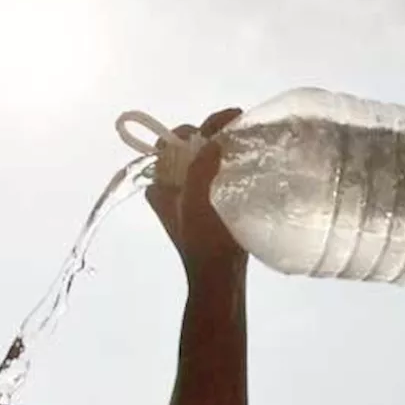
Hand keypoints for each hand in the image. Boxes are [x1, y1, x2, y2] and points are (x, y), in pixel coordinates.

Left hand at [146, 108, 247, 279]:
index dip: (192, 129)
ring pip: (201, 162)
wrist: (219, 278)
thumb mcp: (196, 202)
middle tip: (237, 128)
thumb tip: (213, 140)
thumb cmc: (203, 241)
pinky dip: (226, 165)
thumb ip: (200, 168)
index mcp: (159, 186)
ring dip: (220, 148)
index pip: (168, 144)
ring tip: (244, 139)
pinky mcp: (206, 207)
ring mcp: (188, 199)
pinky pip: (213, 176)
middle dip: (209, 135)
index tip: (219, 126)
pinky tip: (245, 161)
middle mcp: (169, 189)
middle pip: (186, 149)